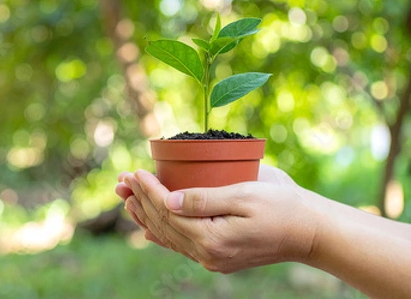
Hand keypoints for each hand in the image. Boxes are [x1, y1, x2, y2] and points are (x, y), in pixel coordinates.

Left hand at [115, 166, 318, 272]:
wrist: (311, 232)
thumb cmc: (282, 206)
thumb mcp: (244, 195)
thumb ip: (204, 199)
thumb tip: (168, 200)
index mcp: (212, 238)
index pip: (168, 212)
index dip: (148, 190)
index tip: (134, 171)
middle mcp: (207, 254)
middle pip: (163, 225)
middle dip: (140, 201)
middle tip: (120, 181)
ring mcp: (212, 258)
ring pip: (169, 236)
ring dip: (145, 216)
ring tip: (126, 199)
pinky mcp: (218, 256)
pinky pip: (182, 245)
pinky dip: (162, 234)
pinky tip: (148, 229)